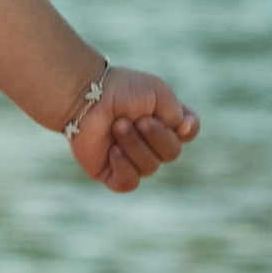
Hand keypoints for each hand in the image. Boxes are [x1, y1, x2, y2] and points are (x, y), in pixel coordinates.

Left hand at [67, 65, 198, 192]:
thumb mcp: (157, 92)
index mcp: (164, 121)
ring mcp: (131, 158)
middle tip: (136, 119)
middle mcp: (150, 142)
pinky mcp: (111, 172)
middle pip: (172, 152)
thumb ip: (178, 113)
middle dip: (155, 136)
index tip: (179, 122)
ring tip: (117, 126)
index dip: (187, 129)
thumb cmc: (120, 90)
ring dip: (135, 145)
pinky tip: (113, 151)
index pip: (188, 132)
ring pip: (150, 167)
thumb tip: (186, 131)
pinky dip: (124, 167)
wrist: (84, 96)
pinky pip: (129, 183)